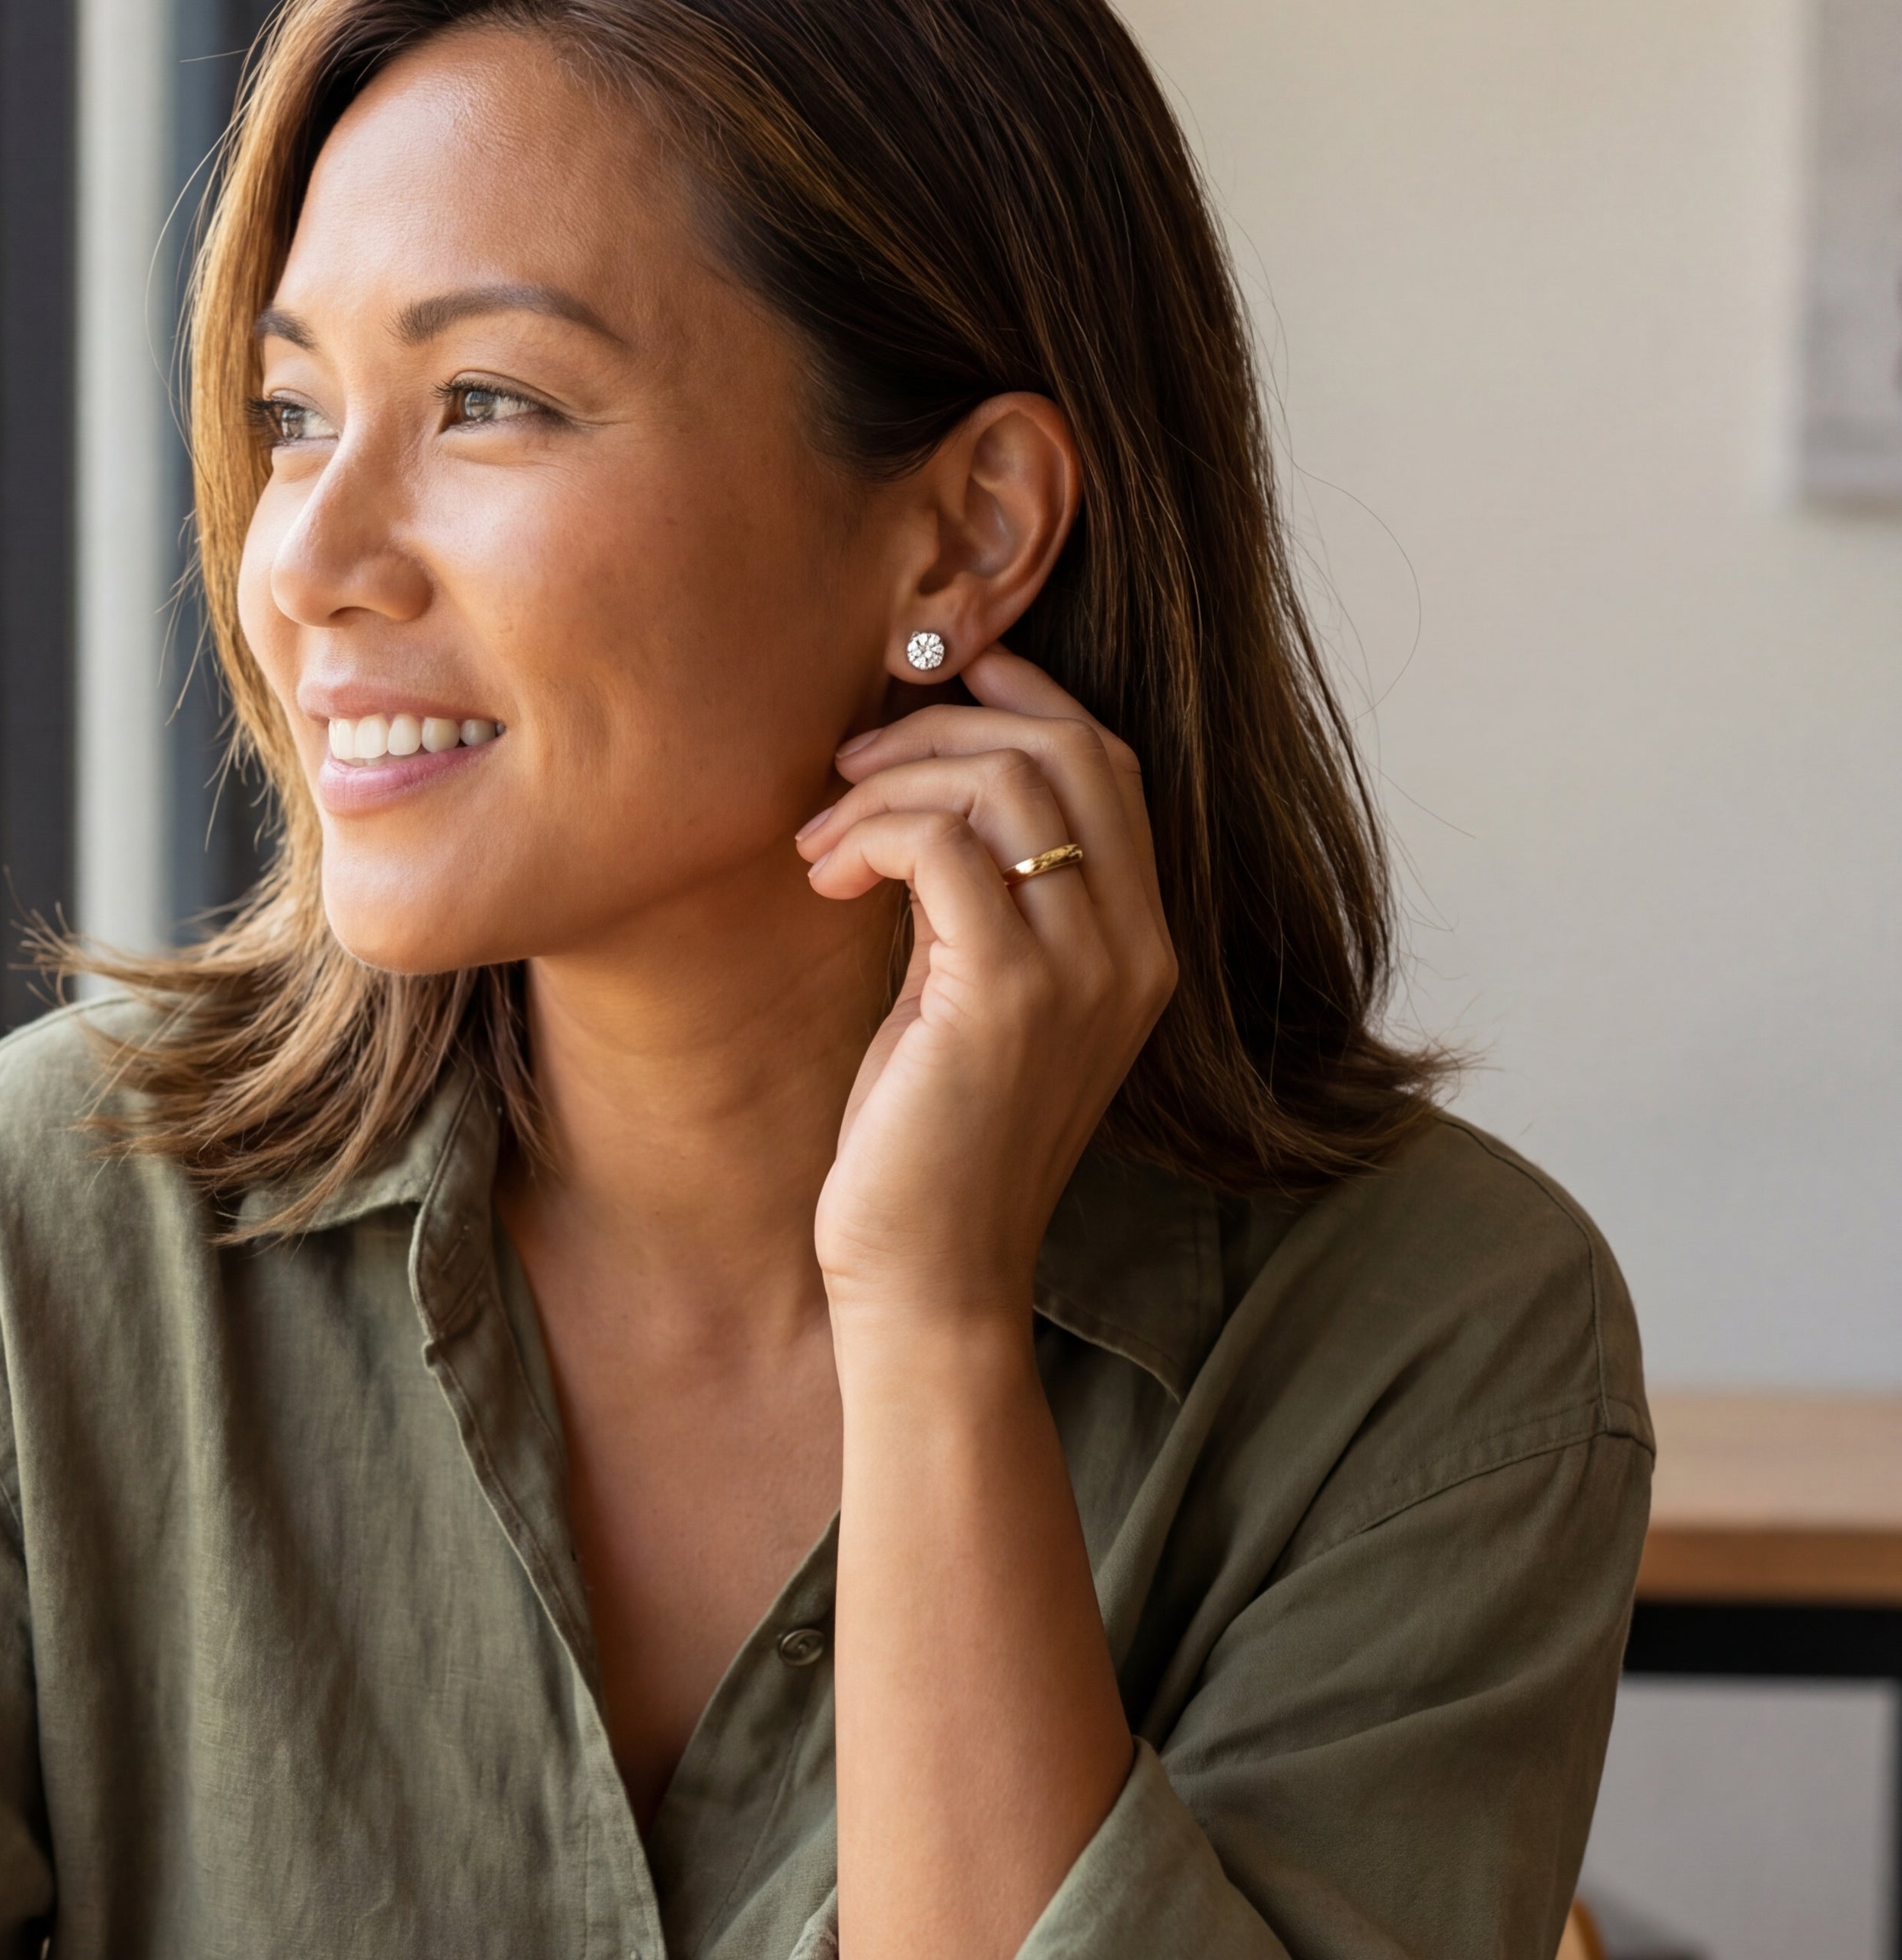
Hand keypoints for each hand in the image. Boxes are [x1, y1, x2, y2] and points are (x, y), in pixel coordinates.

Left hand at [795, 645, 1174, 1340]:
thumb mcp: (968, 998)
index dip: (1024, 698)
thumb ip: (977, 901)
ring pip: (1000, 784)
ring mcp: (1080, 971)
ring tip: (819, 838)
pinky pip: (940, 844)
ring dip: (890, 783)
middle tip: (847, 765)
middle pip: (1064, 751)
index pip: (1110, 761)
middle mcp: (1133, 948)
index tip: (931, 681)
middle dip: (941, 728)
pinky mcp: (1003, 995)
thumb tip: (921, 792)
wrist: (931, 1278)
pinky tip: (822, 878)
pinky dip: (870, 834)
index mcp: (1139, 944)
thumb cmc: (929, 1144)